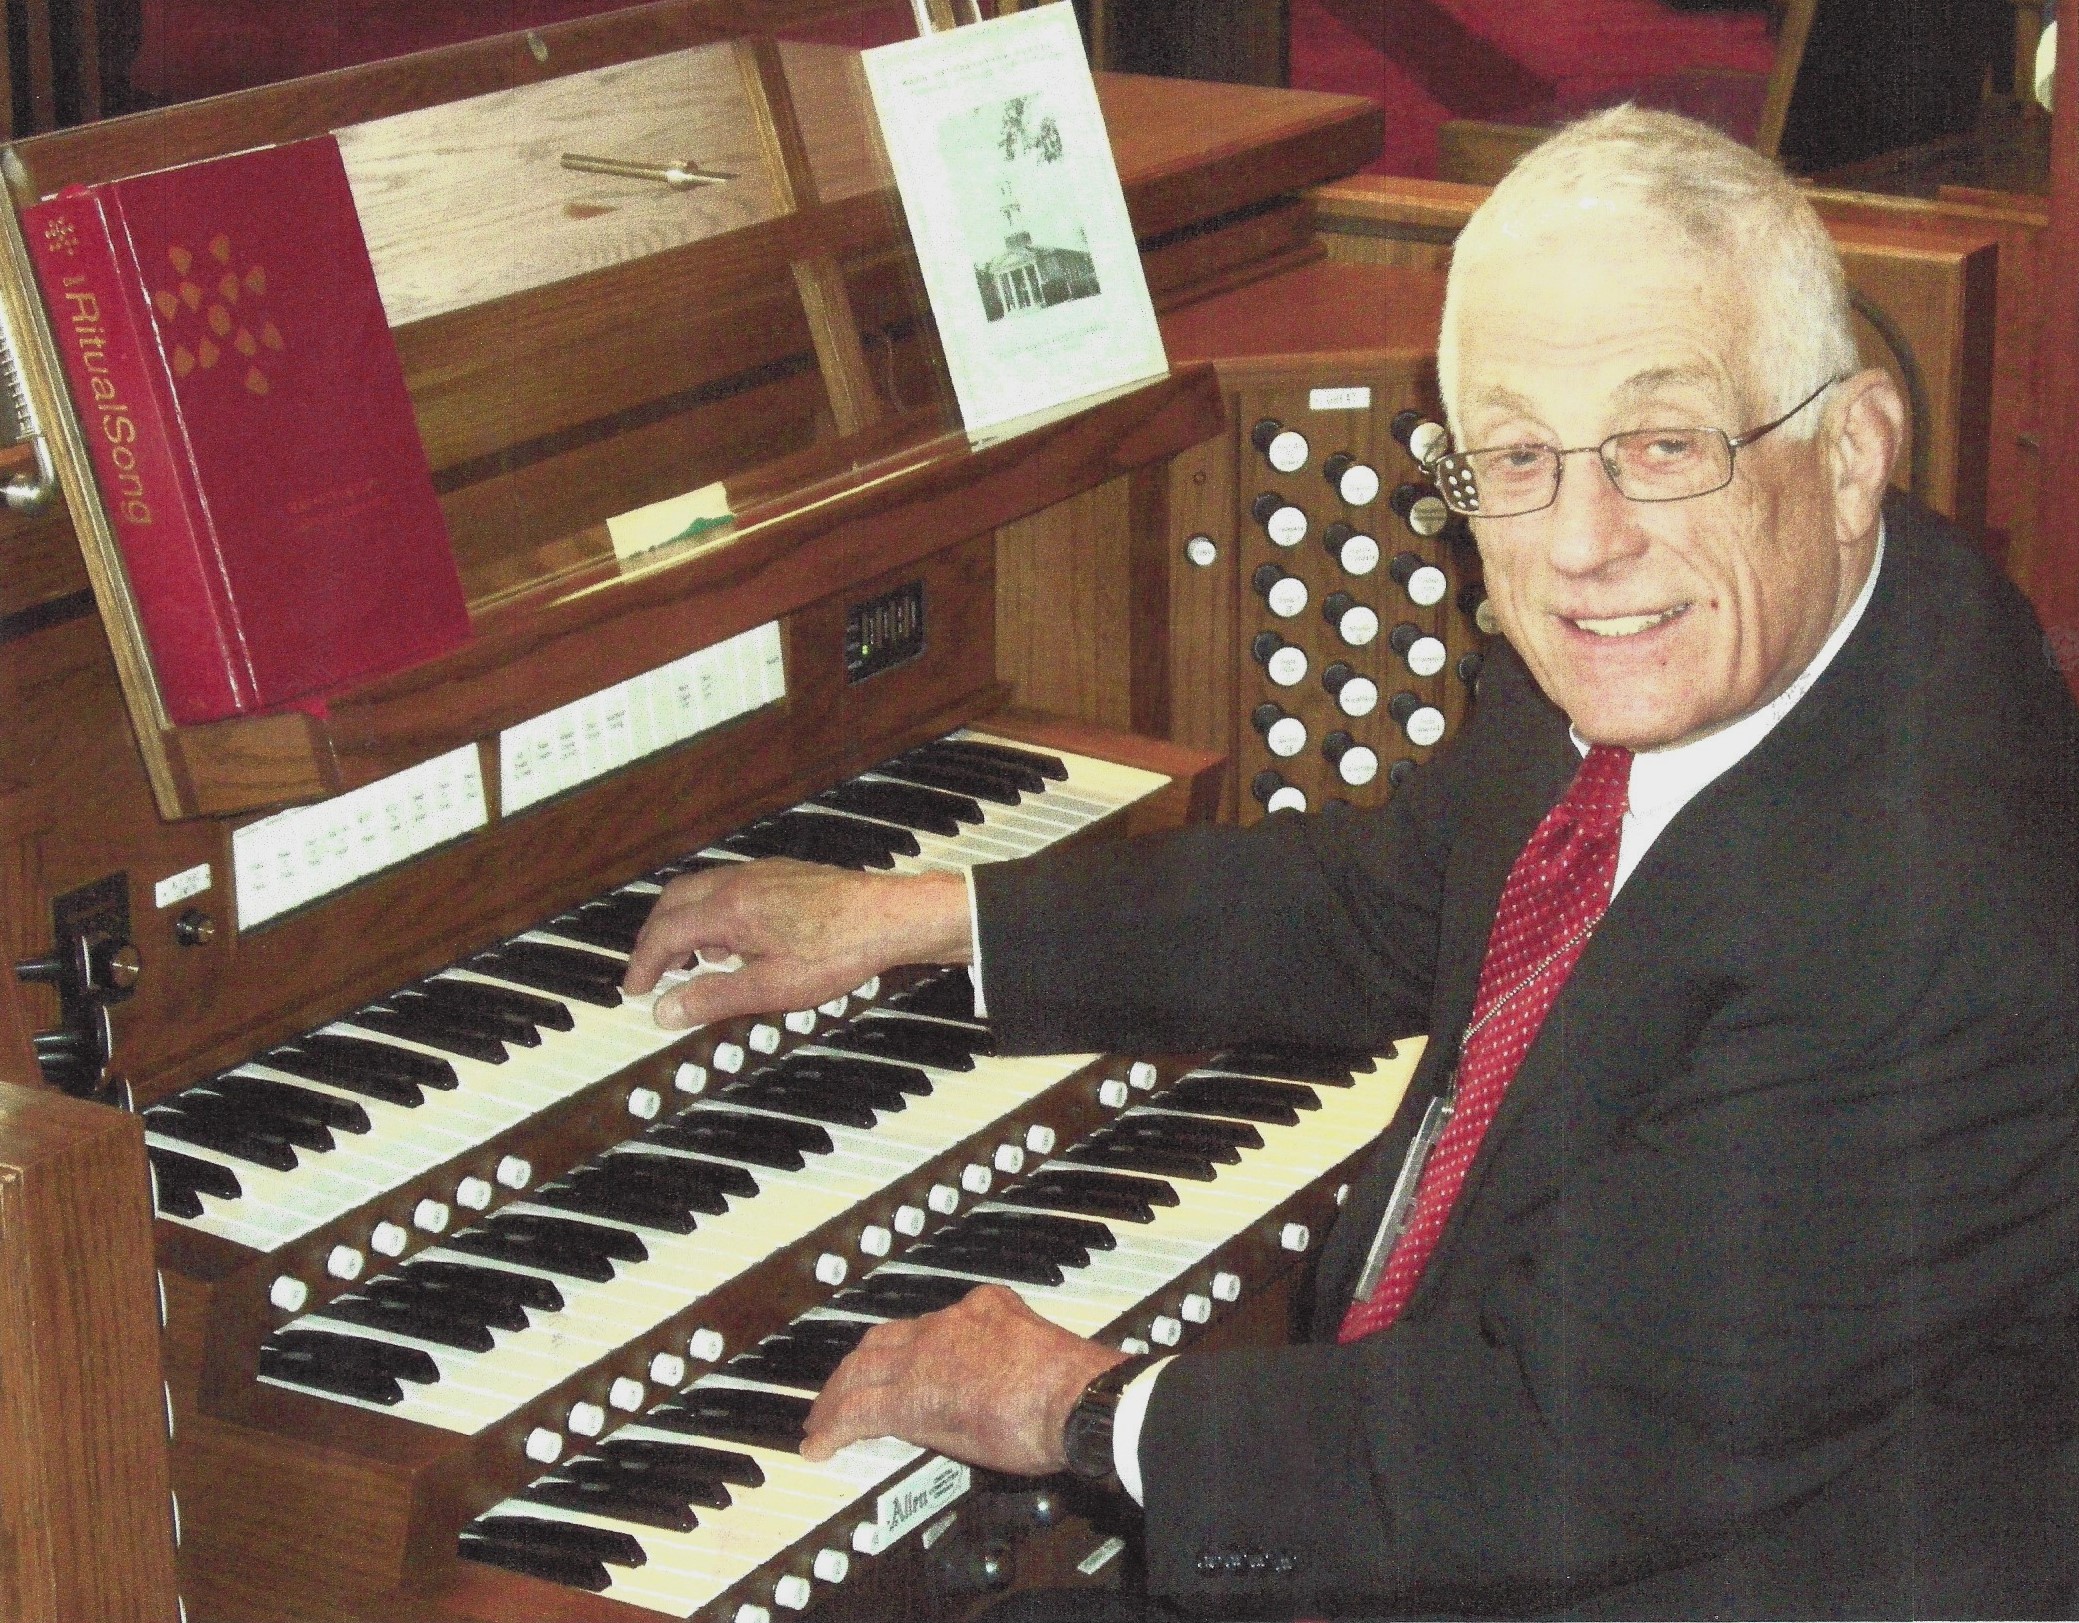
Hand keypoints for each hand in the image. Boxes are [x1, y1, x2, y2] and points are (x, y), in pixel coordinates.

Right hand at [621, 859, 970, 1027]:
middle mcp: (740, 883)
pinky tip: (737, 942)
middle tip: (654, 973)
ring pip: (701, 892)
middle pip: (674, 903)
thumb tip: (667, 1010)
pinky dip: (714, 914)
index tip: (636, 989)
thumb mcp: (771, 988)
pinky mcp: (783, 875)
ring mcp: (762, 874)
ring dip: (686, 925)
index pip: (665, 934)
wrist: (892, 916)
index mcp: (729, 909)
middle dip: (657, 938)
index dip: (644, 964)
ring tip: (694, 963)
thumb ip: (714, 998)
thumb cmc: (841, 947)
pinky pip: (729, 889)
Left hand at [801, 1284, 1128, 1473]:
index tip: (898, 1364)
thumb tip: (1008, 1388)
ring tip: (822, 1420)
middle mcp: (947, 1324)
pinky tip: (821, 1443)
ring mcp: (925, 1357)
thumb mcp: (1038, 1351)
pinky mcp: (912, 1398)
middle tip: (840, 1390)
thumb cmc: (1074, 1389)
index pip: (927, 1325)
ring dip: (836, 1396)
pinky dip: (833, 1427)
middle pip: (881, 1341)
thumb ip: (1011, 1358)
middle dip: (856, 1367)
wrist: (1074, 1400)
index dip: (903, 1349)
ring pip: (861, 1371)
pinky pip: (857, 1412)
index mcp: (983, 1308)